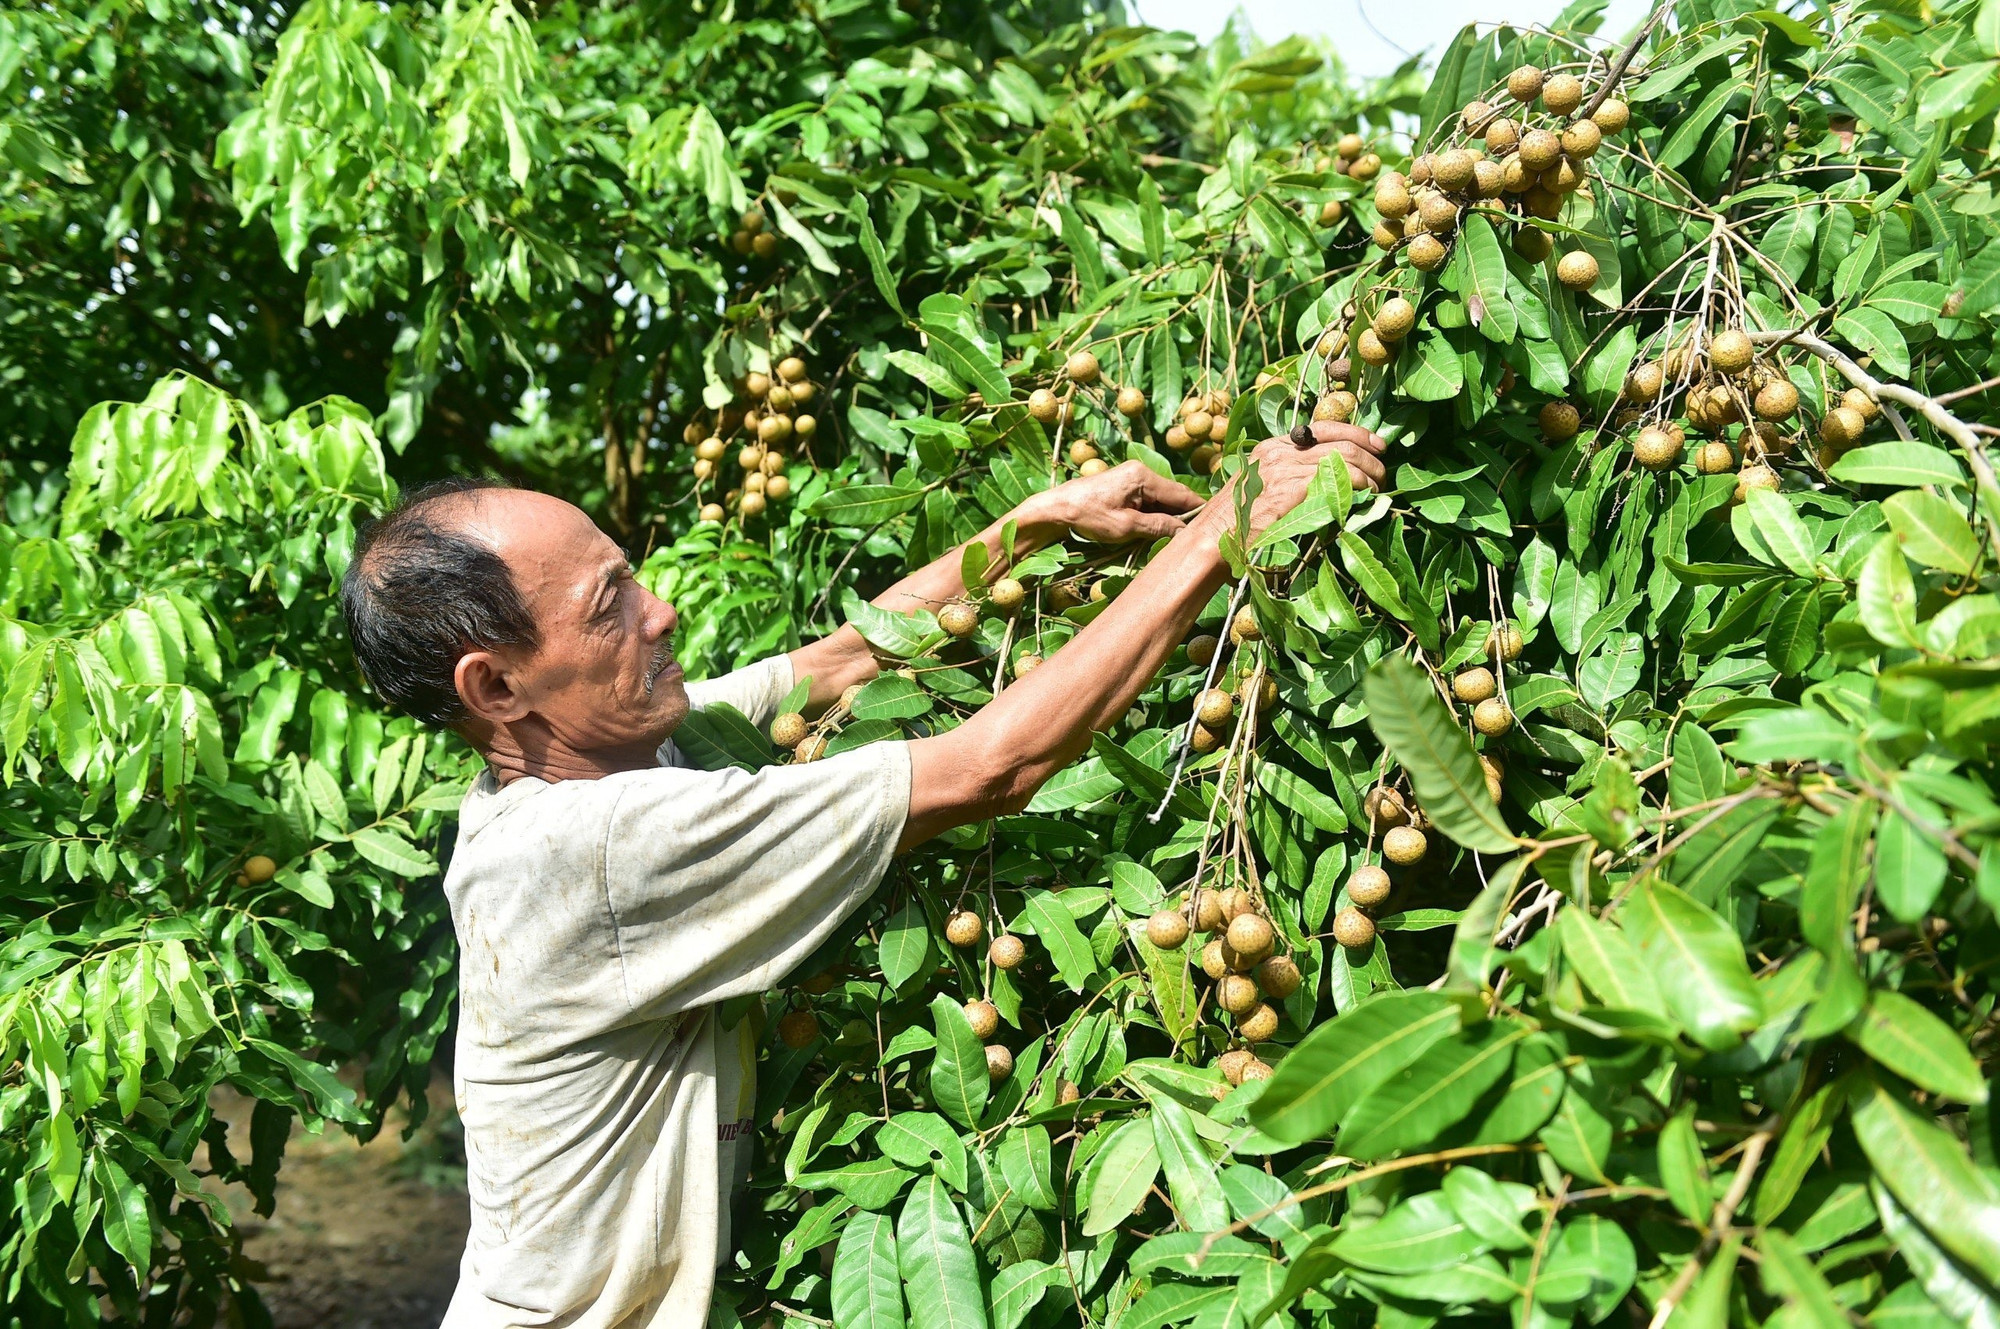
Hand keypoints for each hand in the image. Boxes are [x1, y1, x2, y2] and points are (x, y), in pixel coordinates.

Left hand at [1015, 460, 1206, 546]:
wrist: (1056, 509)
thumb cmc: (1088, 517)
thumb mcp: (1126, 527)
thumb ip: (1158, 527)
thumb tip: (1184, 531)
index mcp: (1143, 477)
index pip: (1182, 494)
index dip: (1198, 511)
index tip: (1212, 527)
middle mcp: (1141, 471)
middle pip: (1173, 495)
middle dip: (1184, 516)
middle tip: (1196, 537)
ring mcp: (1132, 477)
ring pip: (1162, 499)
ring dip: (1168, 517)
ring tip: (1178, 538)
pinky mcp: (1124, 486)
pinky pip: (1149, 500)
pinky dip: (1155, 514)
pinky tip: (1158, 531)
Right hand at [1198, 422, 1388, 544]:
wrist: (1211, 541)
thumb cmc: (1235, 525)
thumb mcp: (1261, 489)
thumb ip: (1290, 478)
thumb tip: (1324, 482)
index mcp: (1273, 447)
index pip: (1323, 428)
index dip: (1357, 433)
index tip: (1377, 445)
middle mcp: (1280, 451)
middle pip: (1340, 440)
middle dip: (1370, 455)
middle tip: (1382, 472)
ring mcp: (1285, 467)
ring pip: (1344, 458)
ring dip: (1370, 473)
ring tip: (1377, 488)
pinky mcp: (1292, 488)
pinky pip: (1339, 478)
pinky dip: (1359, 486)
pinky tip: (1365, 498)